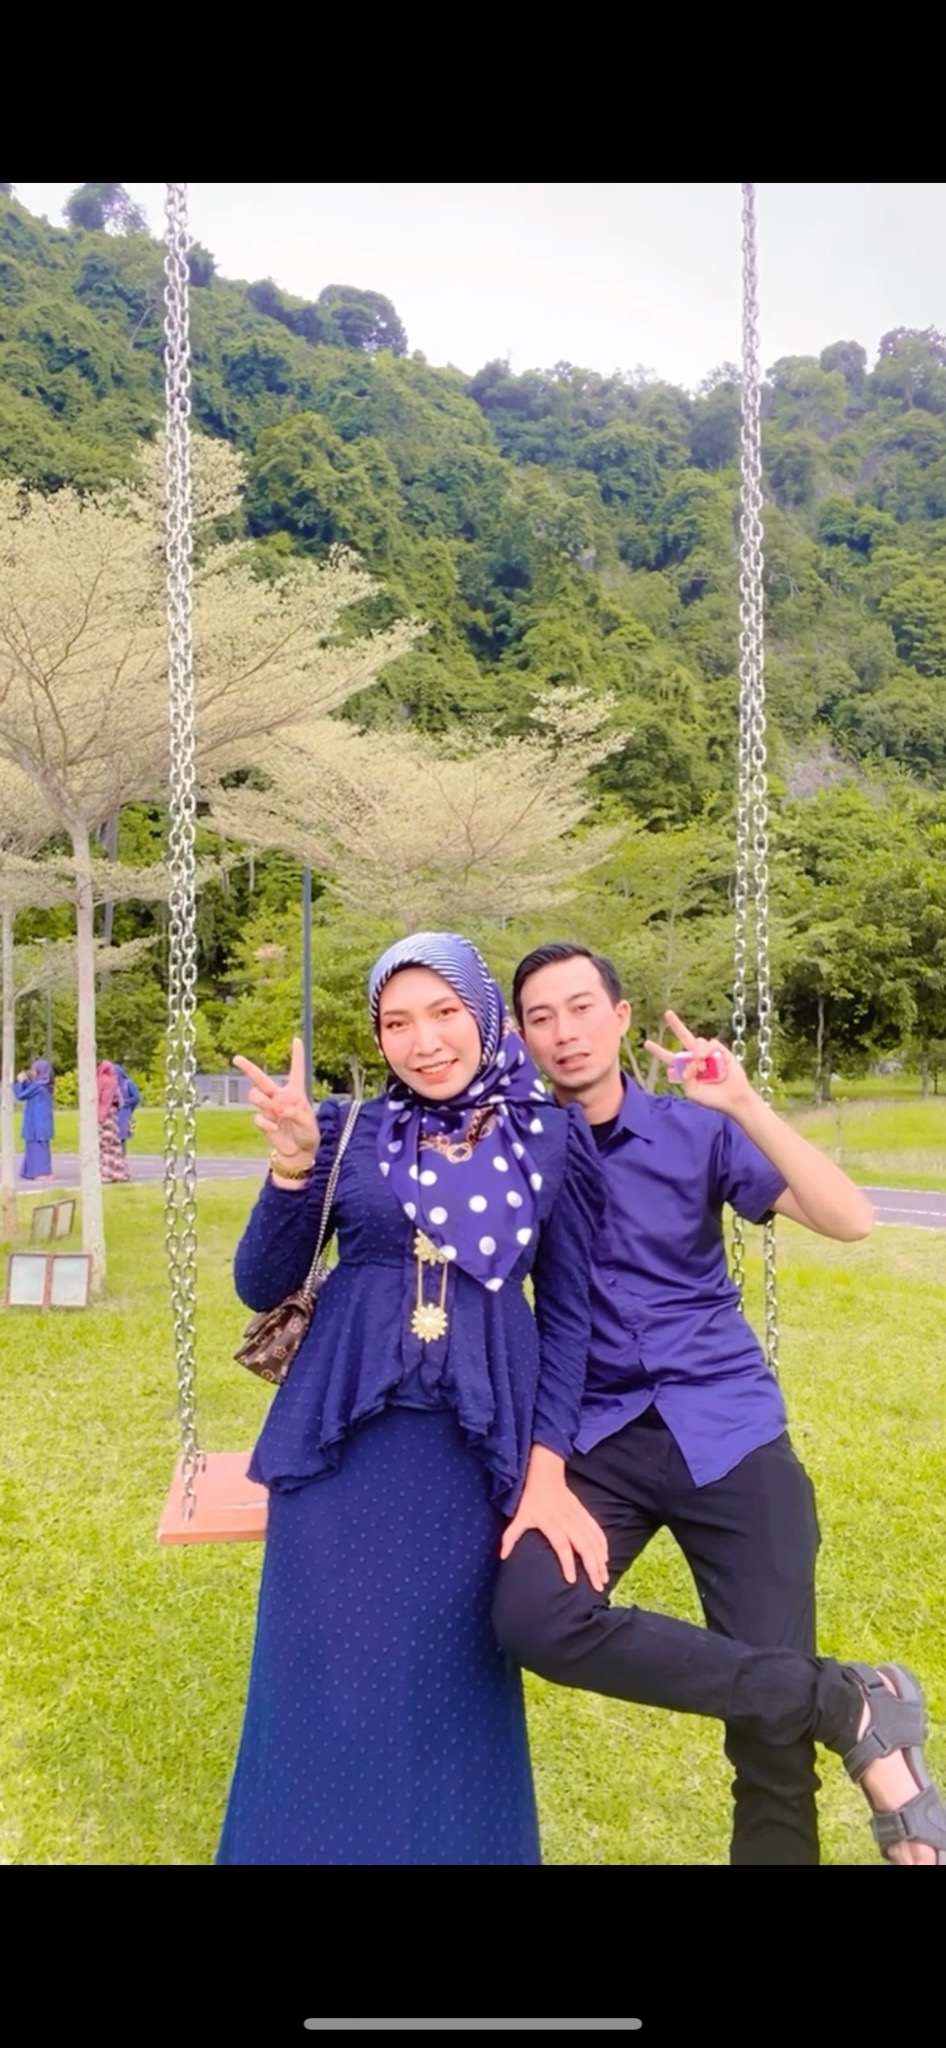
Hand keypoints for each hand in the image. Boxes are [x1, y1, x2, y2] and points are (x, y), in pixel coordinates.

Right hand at [232, 1036, 319, 1164]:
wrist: (298, 1153)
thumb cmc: (307, 1135)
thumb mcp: (307, 1123)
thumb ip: (295, 1113)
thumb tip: (279, 1108)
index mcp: (295, 1092)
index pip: (296, 1070)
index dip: (297, 1054)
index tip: (296, 1039)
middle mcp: (280, 1097)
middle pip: (261, 1079)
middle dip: (248, 1068)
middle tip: (236, 1058)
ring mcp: (269, 1108)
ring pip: (255, 1095)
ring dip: (261, 1101)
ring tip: (274, 1112)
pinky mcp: (263, 1121)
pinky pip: (257, 1117)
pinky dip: (266, 1124)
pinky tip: (275, 1130)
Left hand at [500, 1460, 608, 1590]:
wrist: (545, 1475)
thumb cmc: (531, 1499)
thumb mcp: (519, 1517)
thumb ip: (510, 1537)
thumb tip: (502, 1556)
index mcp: (551, 1524)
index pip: (562, 1547)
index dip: (567, 1563)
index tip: (572, 1580)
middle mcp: (567, 1522)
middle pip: (584, 1547)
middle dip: (592, 1567)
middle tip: (598, 1586)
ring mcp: (578, 1517)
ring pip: (593, 1540)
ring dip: (600, 1559)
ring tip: (604, 1576)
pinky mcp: (584, 1512)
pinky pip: (596, 1529)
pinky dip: (602, 1544)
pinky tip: (606, 1557)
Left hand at [645, 1009, 752, 1113]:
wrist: (733, 1099)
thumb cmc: (712, 1099)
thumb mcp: (692, 1092)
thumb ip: (685, 1077)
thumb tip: (689, 1060)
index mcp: (686, 1069)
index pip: (670, 1057)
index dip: (659, 1051)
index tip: (647, 1043)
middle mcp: (696, 1058)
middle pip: (684, 1037)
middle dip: (676, 1024)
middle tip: (667, 1013)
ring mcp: (709, 1053)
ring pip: (696, 1041)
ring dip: (696, 1051)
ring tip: (700, 1065)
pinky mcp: (721, 1051)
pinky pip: (710, 1043)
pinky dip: (705, 1049)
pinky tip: (705, 1058)